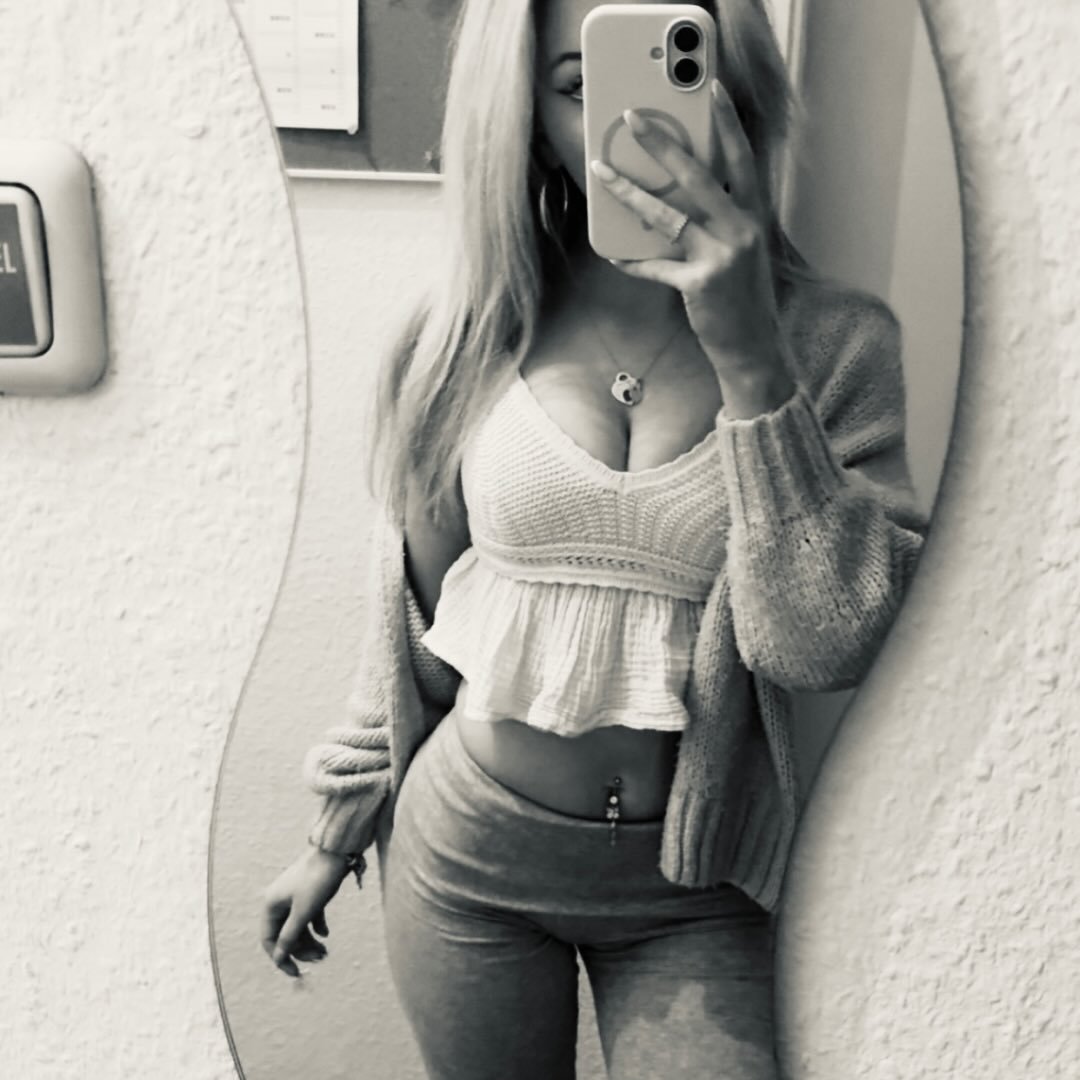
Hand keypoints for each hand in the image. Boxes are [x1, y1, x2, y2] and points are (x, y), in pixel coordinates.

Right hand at [260, 845, 351, 977]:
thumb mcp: (303, 912)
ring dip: (310, 941)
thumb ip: (290, 936)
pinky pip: (309, 915)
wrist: (337, 851)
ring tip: (326, 952)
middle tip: (321, 958)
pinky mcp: (309, 892)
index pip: (270, 940)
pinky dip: (316, 926)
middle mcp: (279, 901)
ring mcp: (294, 896)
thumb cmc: (317, 880)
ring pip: (298, 926)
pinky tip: (325, 934)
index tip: (296, 973)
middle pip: (285, 935)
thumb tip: (279, 957)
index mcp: (271, 905)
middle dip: (301, 949)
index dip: (281, 958)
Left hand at [590, 79, 790, 395]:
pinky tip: (612, 254)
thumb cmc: (740, 298)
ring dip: (630, 192)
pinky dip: (632, 261)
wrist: (754, 348)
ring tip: (602, 172)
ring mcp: (722, 257)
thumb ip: (717, 220)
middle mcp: (742, 230)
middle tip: (634, 117)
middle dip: (663, 144)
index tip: (714, 88)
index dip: (729, 122)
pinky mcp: (700, 285)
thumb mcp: (739, 250)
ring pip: (667, 216)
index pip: (742, 158)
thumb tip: (671, 195)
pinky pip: (655, 266)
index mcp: (754, 216)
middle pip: (698, 176)